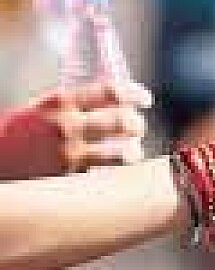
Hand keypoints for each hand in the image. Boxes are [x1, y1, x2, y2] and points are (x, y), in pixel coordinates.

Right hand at [0, 81, 150, 178]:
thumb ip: (71, 108)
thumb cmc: (15, 135)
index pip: (110, 90)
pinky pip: (105, 175)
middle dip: (136, 124)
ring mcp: (68, 154)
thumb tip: (112, 105)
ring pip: (121, 153)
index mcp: (59, 102)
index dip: (133, 94)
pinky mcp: (68, 179)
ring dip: (132, 152)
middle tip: (137, 127)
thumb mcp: (39, 111)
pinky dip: (116, 173)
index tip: (145, 99)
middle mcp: (66, 125)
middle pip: (122, 121)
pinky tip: (117, 172)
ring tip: (133, 152)